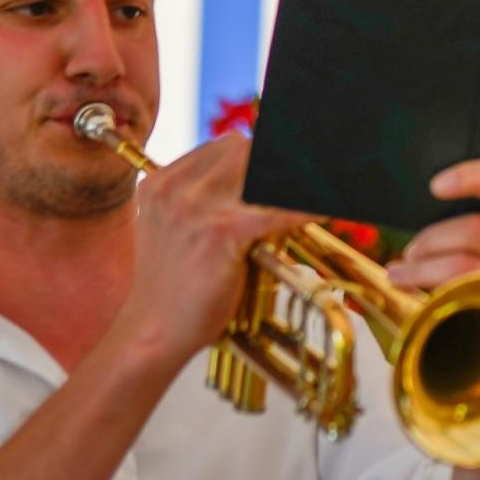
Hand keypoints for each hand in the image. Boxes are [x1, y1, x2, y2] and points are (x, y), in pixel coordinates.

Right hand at [117, 134, 319, 362]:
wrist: (153, 332)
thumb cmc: (172, 292)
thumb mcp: (173, 234)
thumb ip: (202, 206)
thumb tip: (260, 191)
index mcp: (160, 185)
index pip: (222, 146)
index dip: (257, 156)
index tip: (282, 168)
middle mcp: (174, 189)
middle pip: (241, 147)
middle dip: (274, 163)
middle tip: (300, 182)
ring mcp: (196, 208)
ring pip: (260, 168)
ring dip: (288, 183)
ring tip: (313, 193)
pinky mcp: (222, 232)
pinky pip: (279, 210)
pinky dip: (308, 208)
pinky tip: (326, 210)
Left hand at [385, 159, 479, 291]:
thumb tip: (429, 205)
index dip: (473, 176)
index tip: (435, 187)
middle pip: (477, 230)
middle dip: (432, 238)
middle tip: (411, 250)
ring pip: (464, 265)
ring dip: (422, 267)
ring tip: (401, 272)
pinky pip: (463, 295)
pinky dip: (429, 289)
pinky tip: (411, 288)